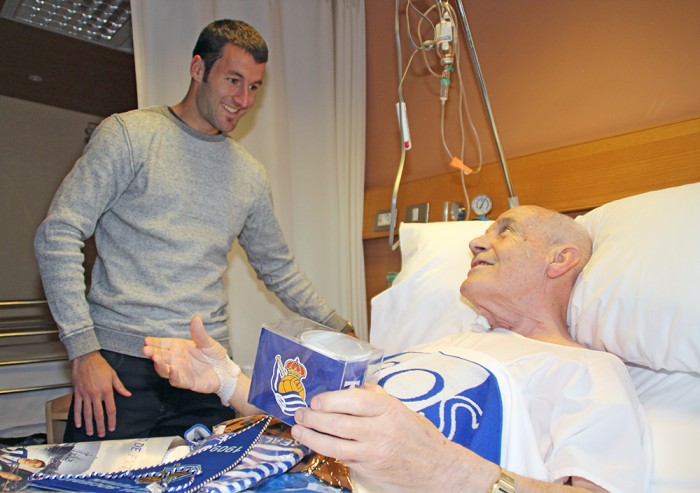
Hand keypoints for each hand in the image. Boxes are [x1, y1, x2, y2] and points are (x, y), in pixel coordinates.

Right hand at [70, 351, 130, 437]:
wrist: (85, 358)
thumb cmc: (100, 365)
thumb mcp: (113, 375)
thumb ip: (120, 387)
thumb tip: (128, 394)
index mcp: (106, 390)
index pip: (110, 409)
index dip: (112, 420)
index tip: (112, 427)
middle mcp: (96, 394)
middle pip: (98, 414)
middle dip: (100, 426)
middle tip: (101, 434)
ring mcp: (85, 394)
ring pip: (87, 413)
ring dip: (89, 424)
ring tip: (90, 432)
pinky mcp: (77, 393)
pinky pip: (77, 407)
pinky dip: (77, 417)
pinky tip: (79, 424)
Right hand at [143, 316, 222, 394]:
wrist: (225, 372)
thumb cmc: (215, 355)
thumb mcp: (208, 343)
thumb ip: (199, 334)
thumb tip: (196, 318)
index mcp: (179, 347)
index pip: (163, 344)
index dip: (154, 342)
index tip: (147, 340)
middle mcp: (176, 359)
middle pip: (160, 356)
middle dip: (152, 353)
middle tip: (146, 349)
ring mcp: (179, 371)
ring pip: (164, 369)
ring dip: (158, 364)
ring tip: (155, 358)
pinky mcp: (186, 382)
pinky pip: (176, 380)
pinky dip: (173, 376)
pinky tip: (172, 370)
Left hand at [291, 385, 491, 491]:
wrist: (437, 467)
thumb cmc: (418, 434)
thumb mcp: (401, 408)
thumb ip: (376, 396)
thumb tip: (353, 386)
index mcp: (388, 409)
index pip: (354, 401)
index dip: (331, 400)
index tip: (316, 400)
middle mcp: (380, 430)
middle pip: (339, 423)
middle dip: (314, 418)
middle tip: (300, 413)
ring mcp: (373, 452)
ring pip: (334, 445)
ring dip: (312, 437)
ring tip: (298, 429)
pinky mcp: (368, 468)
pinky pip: (342, 458)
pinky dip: (326, 450)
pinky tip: (315, 443)